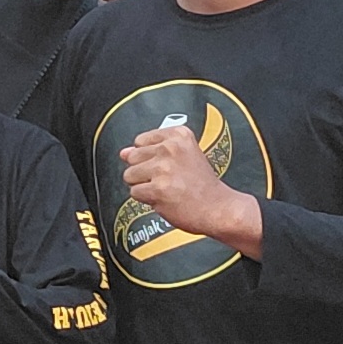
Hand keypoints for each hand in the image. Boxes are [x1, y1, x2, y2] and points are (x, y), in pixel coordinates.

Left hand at [120, 121, 257, 252]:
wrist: (219, 208)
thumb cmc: (203, 186)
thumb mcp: (183, 157)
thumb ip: (151, 151)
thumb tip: (123, 152)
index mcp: (179, 135)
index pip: (140, 141)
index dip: (150, 157)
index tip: (167, 165)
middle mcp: (171, 148)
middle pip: (132, 157)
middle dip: (144, 172)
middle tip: (168, 179)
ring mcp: (164, 168)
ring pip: (130, 176)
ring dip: (144, 186)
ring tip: (167, 189)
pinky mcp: (158, 188)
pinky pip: (135, 193)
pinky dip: (147, 199)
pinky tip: (166, 199)